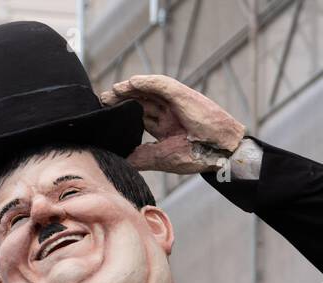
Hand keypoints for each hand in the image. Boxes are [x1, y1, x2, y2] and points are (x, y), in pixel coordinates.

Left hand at [100, 74, 245, 174]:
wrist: (221, 150)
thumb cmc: (197, 155)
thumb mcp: (162, 158)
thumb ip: (141, 157)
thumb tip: (119, 159)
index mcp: (166, 127)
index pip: (140, 117)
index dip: (124, 115)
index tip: (106, 116)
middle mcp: (169, 113)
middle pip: (141, 102)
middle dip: (121, 100)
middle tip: (102, 101)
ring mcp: (175, 103)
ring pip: (148, 91)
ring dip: (129, 89)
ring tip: (110, 91)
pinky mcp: (182, 95)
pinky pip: (161, 84)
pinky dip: (145, 82)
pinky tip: (129, 83)